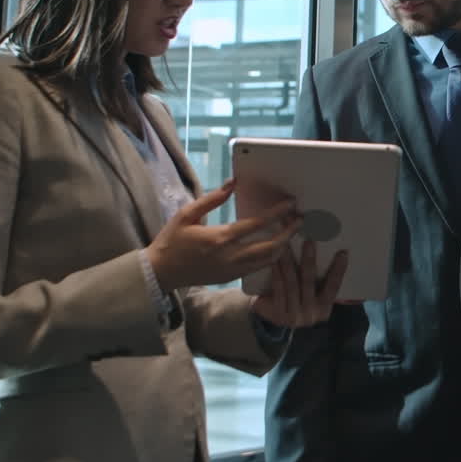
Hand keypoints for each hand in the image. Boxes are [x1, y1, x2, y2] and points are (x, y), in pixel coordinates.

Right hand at [146, 179, 297, 290]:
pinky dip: (271, 257)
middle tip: (300, 220)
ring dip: (283, 246)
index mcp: (220, 238)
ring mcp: (232, 270)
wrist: (161, 273)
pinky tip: (276, 246)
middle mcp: (230, 257)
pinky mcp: (231, 278)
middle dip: (289, 233)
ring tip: (291, 231)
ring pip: (268, 261)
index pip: (257, 225)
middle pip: (270, 247)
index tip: (291, 204)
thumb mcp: (186, 215)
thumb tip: (233, 183)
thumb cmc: (172, 241)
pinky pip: (258, 268)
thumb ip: (212, 199)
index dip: (278, 214)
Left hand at [251, 240, 348, 327]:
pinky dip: (277, 273)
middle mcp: (310, 315)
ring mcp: (293, 316)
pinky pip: (278, 289)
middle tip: (309, 241)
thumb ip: (318, 280)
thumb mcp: (311, 294)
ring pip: (292, 284)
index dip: (339, 271)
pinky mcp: (277, 315)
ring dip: (289, 263)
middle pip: (309, 283)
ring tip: (286, 245)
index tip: (343, 253)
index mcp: (323, 310)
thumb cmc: (296, 299)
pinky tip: (275, 260)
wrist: (273, 317)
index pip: (333, 288)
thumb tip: (329, 248)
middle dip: (309, 260)